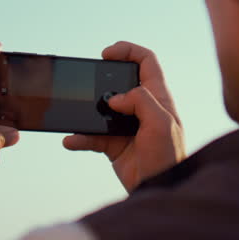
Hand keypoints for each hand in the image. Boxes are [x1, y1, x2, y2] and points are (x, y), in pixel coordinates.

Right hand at [64, 41, 185, 192]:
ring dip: (86, 110)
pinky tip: (70, 141)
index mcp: (158, 97)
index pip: (146, 62)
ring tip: (74, 112)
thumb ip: (141, 101)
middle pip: (120, 81)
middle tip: (87, 78)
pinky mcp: (114, 144)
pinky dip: (80, 137)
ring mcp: (126, 126)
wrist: (158, 188)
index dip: (128, 51)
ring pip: (101, 109)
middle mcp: (142, 108)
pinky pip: (92, 136)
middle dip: (101, 77)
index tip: (107, 54)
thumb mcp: (161, 123)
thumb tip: (115, 98)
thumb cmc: (168, 157)